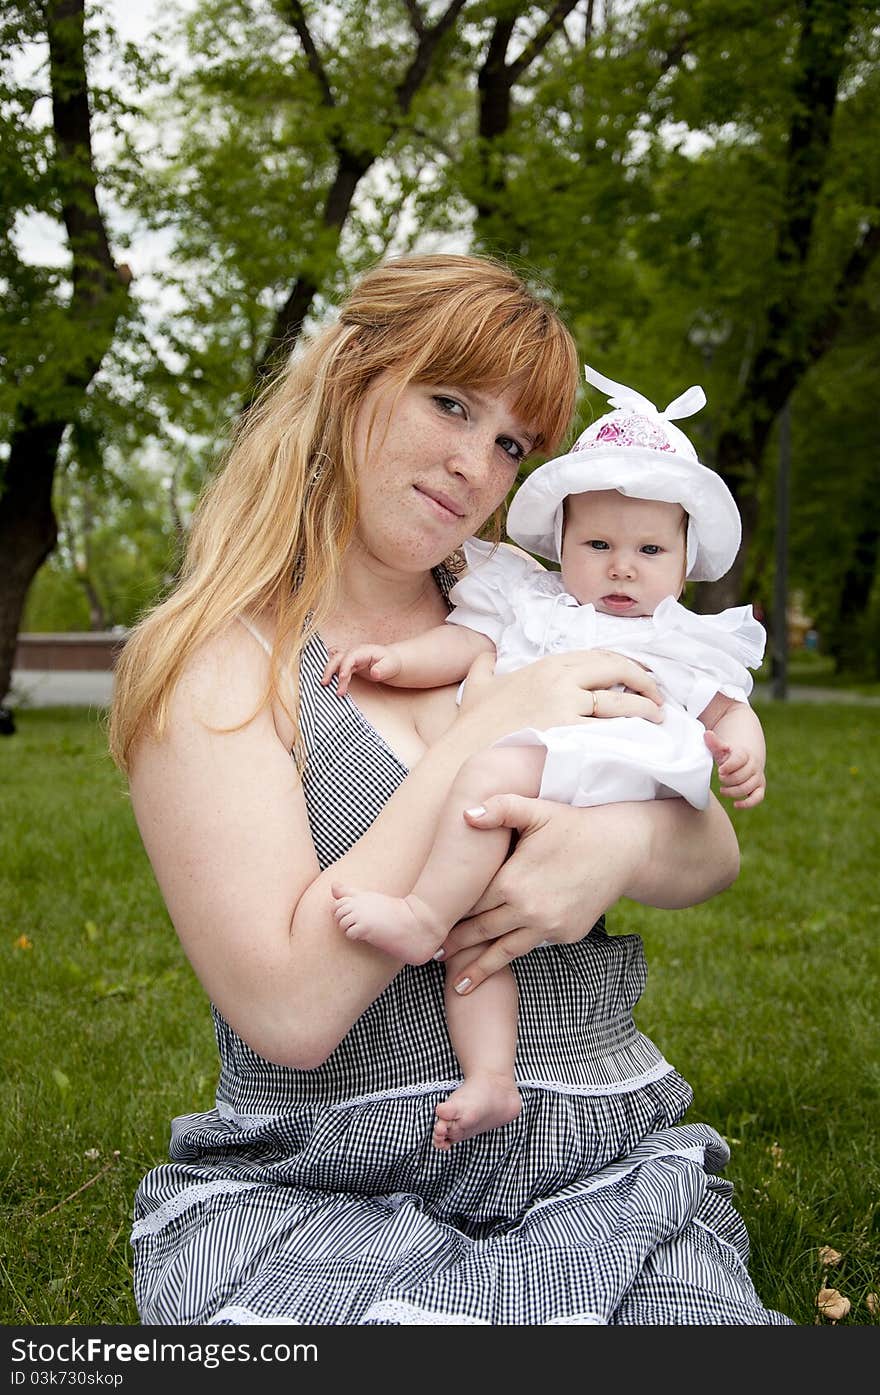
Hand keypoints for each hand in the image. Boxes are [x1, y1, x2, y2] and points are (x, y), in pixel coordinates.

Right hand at [321, 643, 402, 696]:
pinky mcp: (346, 663)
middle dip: (330, 670)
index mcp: (363, 651)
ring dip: (327, 670)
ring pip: (333, 660)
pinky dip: (329, 669)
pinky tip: (326, 678)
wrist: (389, 662)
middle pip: (337, 657)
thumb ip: (383, 669)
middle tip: (326, 684)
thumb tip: (374, 673)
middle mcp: (353, 652)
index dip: (344, 666)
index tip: (342, 678)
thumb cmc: (390, 663)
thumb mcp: (390, 666)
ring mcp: (349, 657)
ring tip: (324, 683)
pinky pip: (334, 663)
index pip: (350, 657)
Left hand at [435, 794, 651, 993]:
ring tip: (459, 985)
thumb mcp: (536, 810)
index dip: (449, 916)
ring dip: (480, 968)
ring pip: (505, 951)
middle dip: (456, 947)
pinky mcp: (566, 935)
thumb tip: (467, 814)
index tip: (429, 927)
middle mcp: (527, 910)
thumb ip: (500, 808)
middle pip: (482, 932)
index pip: (470, 905)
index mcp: (511, 882)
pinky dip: (515, 952)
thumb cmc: (574, 825)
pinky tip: (499, 961)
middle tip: (431, 957)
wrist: (623, 848)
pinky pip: (534, 944)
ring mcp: (548, 927)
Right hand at [458, 647, 663, 737]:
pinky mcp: (569, 730)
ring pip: (619, 700)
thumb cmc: (472, 727)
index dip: (624, 664)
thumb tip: (485, 654)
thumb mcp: (476, 686)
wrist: (465, 756)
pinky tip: (643, 737)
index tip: (638, 674)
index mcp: (545, 665)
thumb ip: (483, 666)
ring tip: (658, 717)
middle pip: (615, 670)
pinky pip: (611, 727)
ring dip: (645, 707)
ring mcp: (565, 704)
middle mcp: (559, 678)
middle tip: (657, 696)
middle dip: (643, 680)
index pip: (597, 656)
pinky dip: (631, 730)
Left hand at [704, 730, 765, 808]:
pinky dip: (747, 803)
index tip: (720, 770)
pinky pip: (757, 798)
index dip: (729, 766)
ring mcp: (758, 777)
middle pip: (742, 776)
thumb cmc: (728, 755)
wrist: (744, 760)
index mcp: (744, 754)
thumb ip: (714, 743)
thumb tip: (707, 734)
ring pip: (747, 788)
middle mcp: (754, 765)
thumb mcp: (720, 749)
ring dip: (732, 791)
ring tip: (722, 790)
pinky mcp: (759, 788)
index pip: (739, 759)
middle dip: (728, 780)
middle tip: (720, 778)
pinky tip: (735, 804)